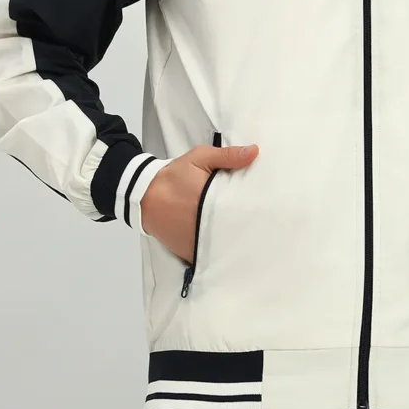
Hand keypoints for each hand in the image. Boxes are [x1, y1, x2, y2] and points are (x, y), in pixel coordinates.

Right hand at [140, 143, 258, 262]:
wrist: (143, 195)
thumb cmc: (174, 175)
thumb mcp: (199, 158)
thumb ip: (226, 156)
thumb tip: (255, 151)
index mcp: (211, 203)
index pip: (241, 213)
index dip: (255, 214)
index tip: (266, 212)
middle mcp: (204, 227)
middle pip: (235, 234)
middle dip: (247, 230)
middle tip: (261, 226)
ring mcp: (196, 243)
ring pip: (222, 248)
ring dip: (232, 243)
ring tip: (248, 238)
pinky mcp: (188, 253)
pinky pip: (208, 256)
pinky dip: (217, 252)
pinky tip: (227, 247)